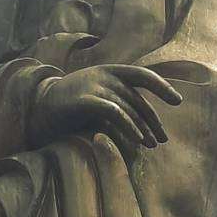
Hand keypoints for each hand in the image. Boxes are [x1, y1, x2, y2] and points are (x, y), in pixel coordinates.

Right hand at [30, 65, 181, 157]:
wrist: (39, 105)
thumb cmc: (72, 106)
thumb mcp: (98, 97)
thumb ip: (119, 101)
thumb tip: (144, 120)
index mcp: (110, 71)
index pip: (143, 76)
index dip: (162, 87)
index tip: (177, 101)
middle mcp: (105, 74)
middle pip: (138, 98)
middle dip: (152, 120)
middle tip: (162, 139)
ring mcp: (94, 85)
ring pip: (129, 107)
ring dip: (143, 128)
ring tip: (152, 145)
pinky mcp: (85, 100)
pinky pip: (114, 112)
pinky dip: (128, 125)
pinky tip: (137, 140)